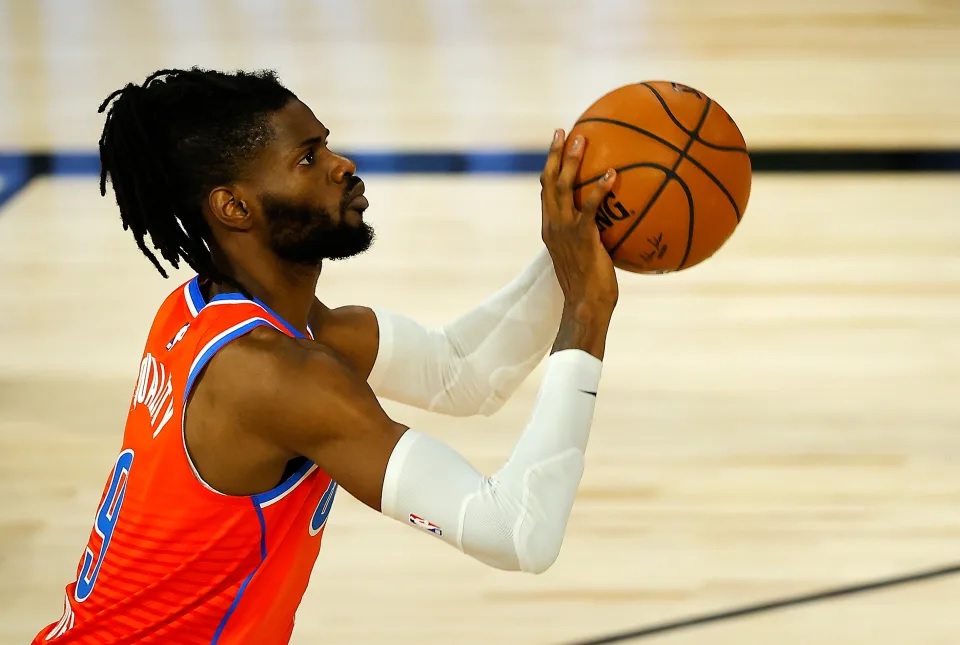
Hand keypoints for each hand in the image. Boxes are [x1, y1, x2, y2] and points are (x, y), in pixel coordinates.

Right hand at [540, 129, 618, 312]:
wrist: (586, 304)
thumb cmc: (592, 288)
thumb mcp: (589, 257)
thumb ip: (595, 238)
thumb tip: (616, 226)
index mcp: (551, 229)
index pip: (546, 193)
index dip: (550, 168)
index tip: (557, 148)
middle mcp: (552, 226)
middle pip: (548, 181)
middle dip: (555, 154)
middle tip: (563, 132)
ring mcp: (564, 230)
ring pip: (562, 187)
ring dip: (571, 160)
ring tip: (582, 139)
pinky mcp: (581, 236)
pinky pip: (589, 206)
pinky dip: (599, 188)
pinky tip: (613, 174)